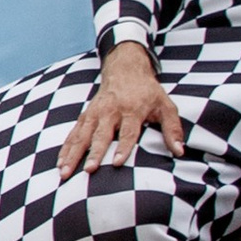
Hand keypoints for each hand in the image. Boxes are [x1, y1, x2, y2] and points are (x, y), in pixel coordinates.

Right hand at [57, 43, 183, 178]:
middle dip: (94, 153)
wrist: (125, 68)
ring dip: (73, 154)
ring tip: (65, 172)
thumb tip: (180, 151)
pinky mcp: (86, 115)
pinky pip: (74, 133)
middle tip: (88, 170)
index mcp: (131, 109)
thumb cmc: (148, 92)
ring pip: (82, 135)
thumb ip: (172, 129)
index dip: (123, 147)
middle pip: (101, 135)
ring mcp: (95, 113)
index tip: (116, 163)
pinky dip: (66, 148)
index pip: (127, 132)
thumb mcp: (166, 106)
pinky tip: (60, 163)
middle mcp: (110, 111)